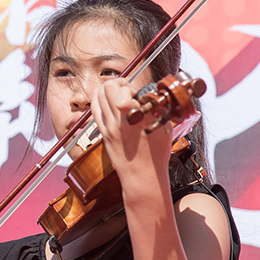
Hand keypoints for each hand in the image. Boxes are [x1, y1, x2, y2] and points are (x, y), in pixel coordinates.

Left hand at [90, 79, 172, 196]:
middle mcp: (120, 121)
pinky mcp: (104, 133)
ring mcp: (109, 127)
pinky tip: (104, 97)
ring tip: (117, 92)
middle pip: (108, 88)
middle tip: (127, 89)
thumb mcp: (165, 128)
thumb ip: (158, 109)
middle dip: (118, 83)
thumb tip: (154, 94)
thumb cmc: (156, 154)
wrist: (142, 176)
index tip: (136, 93)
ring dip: (108, 89)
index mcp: (138, 118)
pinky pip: (94, 109)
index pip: (124, 91)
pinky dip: (98, 99)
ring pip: (99, 96)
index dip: (130, 87)